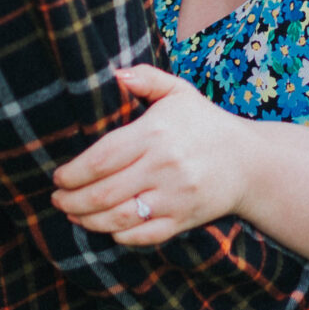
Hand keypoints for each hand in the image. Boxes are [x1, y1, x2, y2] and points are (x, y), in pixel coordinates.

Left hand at [52, 65, 250, 247]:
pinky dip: (119, 235)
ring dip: (88, 220)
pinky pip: (143, 235)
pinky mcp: (184, 219)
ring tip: (73, 215)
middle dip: (72, 200)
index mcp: (156, 133)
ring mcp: (174, 196)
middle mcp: (163, 167)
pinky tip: (105, 228)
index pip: (101, 158)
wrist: (250, 162)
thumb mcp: (179, 92)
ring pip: (119, 217)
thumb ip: (146, 78)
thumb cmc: (206, 123)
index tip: (58, 178)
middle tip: (57, 200)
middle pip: (103, 192)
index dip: (73, 173)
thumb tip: (115, 75)